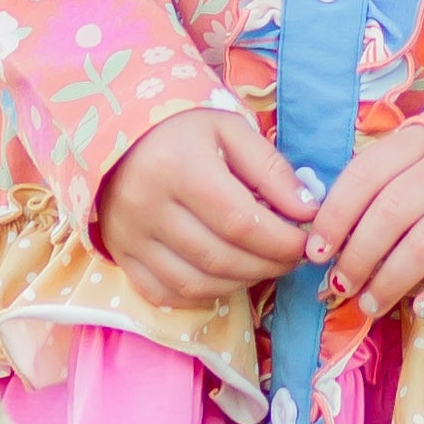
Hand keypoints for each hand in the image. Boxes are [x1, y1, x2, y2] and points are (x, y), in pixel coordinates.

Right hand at [97, 105, 314, 305]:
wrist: (116, 135)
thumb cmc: (182, 130)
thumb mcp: (231, 131)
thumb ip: (272, 169)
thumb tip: (308, 211)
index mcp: (176, 167)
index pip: (239, 222)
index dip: (280, 240)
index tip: (306, 242)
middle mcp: (147, 206)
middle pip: (220, 257)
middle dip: (268, 265)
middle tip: (292, 258)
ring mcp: (129, 237)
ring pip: (196, 283)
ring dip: (241, 282)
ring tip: (263, 264)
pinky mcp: (121, 256)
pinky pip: (167, 294)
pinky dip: (204, 293)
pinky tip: (226, 275)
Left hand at [303, 120, 423, 326]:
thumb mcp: (422, 156)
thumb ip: (382, 184)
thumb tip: (327, 238)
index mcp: (420, 141)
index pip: (364, 176)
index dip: (334, 217)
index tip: (315, 252)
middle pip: (390, 214)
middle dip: (357, 257)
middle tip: (341, 287)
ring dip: (390, 281)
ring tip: (371, 305)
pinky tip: (423, 308)